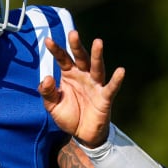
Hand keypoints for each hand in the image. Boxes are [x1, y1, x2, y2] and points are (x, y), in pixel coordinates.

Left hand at [38, 30, 124, 147]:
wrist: (82, 134)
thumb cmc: (68, 115)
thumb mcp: (52, 105)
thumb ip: (47, 92)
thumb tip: (47, 78)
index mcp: (69, 74)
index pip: (62, 59)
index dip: (56, 50)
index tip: (48, 40)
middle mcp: (83, 76)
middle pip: (80, 58)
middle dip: (77, 46)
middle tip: (73, 33)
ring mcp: (95, 85)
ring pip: (97, 68)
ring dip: (97, 56)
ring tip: (98, 42)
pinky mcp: (105, 97)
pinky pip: (111, 87)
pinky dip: (116, 80)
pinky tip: (121, 71)